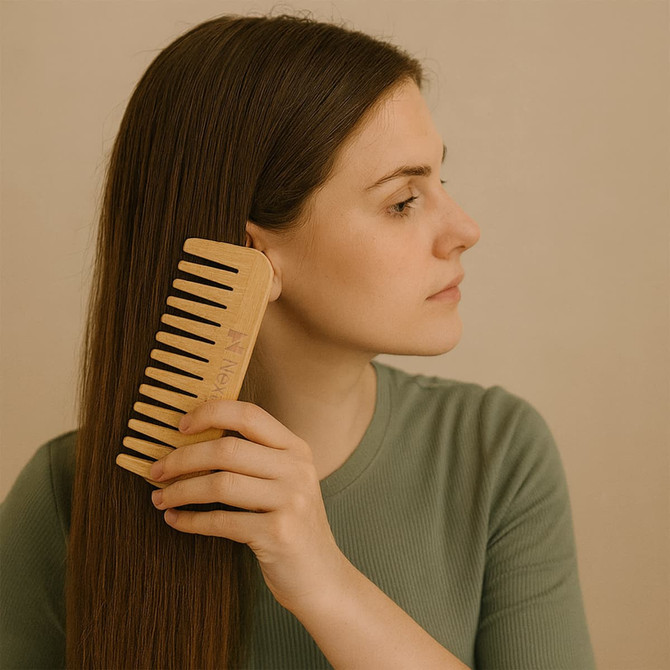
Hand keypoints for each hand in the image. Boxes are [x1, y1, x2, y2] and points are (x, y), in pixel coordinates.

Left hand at [148, 399, 348, 612]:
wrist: (322, 576)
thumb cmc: (292, 524)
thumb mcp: (285, 482)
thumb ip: (255, 459)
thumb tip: (194, 441)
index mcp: (296, 448)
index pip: (249, 415)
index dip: (210, 414)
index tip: (180, 426)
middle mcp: (296, 469)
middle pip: (226, 450)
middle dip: (182, 459)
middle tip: (156, 470)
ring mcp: (290, 501)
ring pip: (220, 484)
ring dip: (180, 490)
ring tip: (160, 497)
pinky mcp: (278, 534)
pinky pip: (221, 521)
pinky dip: (190, 520)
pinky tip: (175, 520)